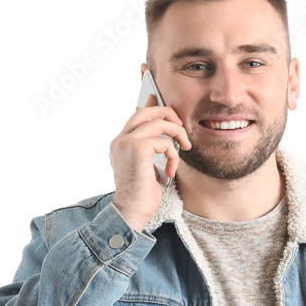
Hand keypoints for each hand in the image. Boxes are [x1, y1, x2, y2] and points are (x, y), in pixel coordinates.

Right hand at [108, 92, 191, 231]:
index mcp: (121, 143)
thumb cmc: (141, 195)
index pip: (136, 114)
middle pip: (146, 111)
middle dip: (168, 114)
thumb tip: (165, 137)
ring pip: (158, 122)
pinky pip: (164, 142)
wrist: (131, 211)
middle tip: (181, 128)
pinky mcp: (137, 149)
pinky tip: (170, 172)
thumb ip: (152, 149)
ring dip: (177, 134)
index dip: (148, 102)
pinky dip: (173, 155)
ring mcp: (127, 142)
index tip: (156, 94)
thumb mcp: (148, 167)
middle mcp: (121, 139)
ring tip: (184, 148)